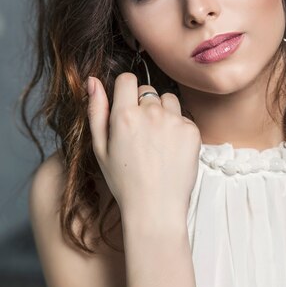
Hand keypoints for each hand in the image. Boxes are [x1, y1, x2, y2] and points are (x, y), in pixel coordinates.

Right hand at [87, 73, 200, 230]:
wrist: (155, 207)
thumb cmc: (124, 181)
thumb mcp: (100, 148)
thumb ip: (96, 111)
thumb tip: (93, 80)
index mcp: (124, 115)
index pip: (127, 79)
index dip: (125, 91)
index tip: (126, 106)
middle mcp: (150, 113)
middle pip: (148, 90)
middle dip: (143, 105)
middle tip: (141, 134)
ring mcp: (174, 121)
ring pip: (168, 100)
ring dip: (163, 112)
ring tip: (156, 141)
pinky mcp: (192, 131)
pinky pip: (183, 117)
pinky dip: (177, 128)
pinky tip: (170, 150)